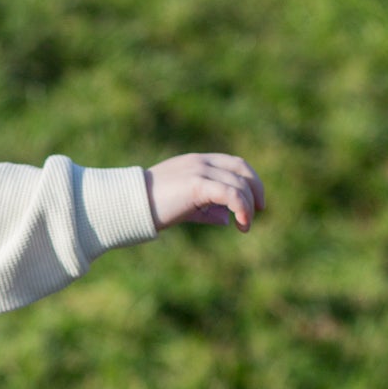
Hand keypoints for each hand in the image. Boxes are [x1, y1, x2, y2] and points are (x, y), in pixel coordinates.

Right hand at [145, 153, 265, 232]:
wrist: (128, 206)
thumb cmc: (151, 208)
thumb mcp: (184, 207)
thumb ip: (206, 210)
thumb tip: (227, 220)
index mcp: (196, 162)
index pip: (233, 163)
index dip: (250, 180)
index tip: (255, 202)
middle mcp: (200, 162)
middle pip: (241, 169)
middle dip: (255, 190)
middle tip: (259, 211)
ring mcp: (199, 170)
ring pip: (238, 184)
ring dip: (248, 206)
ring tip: (245, 226)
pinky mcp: (197, 184)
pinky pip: (230, 193)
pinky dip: (242, 208)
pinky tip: (240, 224)